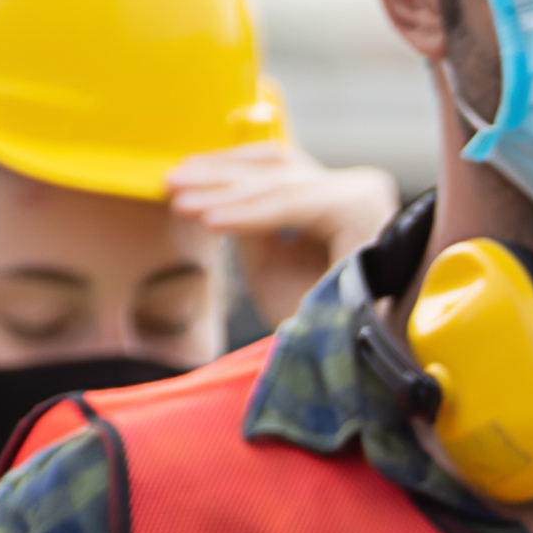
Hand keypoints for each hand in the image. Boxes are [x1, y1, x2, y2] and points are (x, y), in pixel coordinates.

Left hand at [168, 142, 398, 326]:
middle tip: (170, 182)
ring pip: (280, 184)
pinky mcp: (358, 210)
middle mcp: (360, 191)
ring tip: (181, 202)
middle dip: (219, 175)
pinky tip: (209, 221)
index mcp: (343, 202)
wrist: (357, 363)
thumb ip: (250, 230)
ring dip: (224, 193)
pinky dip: (247, 215)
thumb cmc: (318, 327)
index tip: (183, 180)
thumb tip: (217, 196)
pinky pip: (290, 207)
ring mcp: (363, 196)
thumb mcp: (271, 269)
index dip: (229, 169)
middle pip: (279, 170)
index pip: (282, 170)